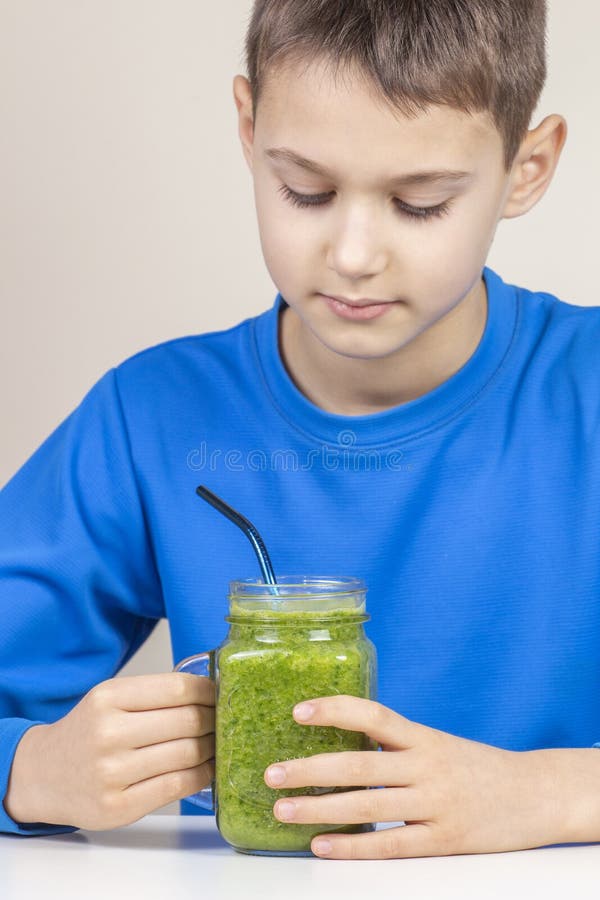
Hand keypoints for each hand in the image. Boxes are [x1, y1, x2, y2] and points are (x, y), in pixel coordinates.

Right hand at [4, 673, 214, 829]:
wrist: (42, 775)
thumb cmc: (87, 732)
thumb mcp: (109, 699)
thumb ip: (153, 694)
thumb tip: (211, 692)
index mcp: (108, 698)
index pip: (177, 688)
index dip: (208, 691)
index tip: (221, 693)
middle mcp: (108, 733)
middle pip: (187, 721)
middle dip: (214, 719)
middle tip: (224, 719)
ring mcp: (113, 773)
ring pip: (187, 754)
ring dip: (212, 748)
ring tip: (218, 743)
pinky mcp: (119, 807)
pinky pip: (177, 785)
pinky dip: (201, 775)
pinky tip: (205, 767)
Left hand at [264, 695, 563, 858]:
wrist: (533, 794)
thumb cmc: (474, 766)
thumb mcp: (436, 743)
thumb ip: (395, 743)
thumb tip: (339, 736)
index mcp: (422, 737)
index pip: (373, 715)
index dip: (335, 710)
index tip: (298, 710)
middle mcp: (426, 766)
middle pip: (359, 764)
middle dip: (310, 769)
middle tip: (271, 773)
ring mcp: (435, 804)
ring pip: (367, 806)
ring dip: (319, 809)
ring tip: (282, 809)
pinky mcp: (442, 839)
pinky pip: (390, 844)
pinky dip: (352, 847)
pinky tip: (321, 845)